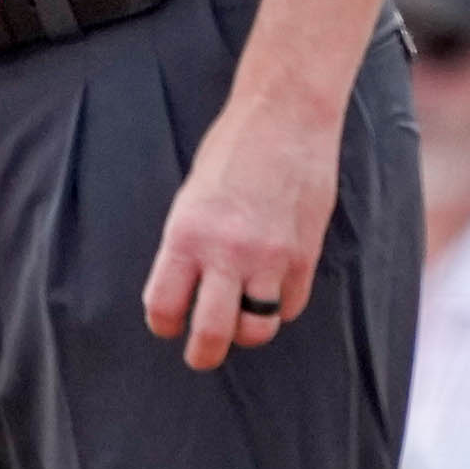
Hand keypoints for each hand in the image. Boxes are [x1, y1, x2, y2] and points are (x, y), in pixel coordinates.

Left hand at [141, 89, 342, 372]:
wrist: (287, 114)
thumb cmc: (234, 147)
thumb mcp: (193, 196)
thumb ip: (190, 245)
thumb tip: (189, 289)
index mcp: (187, 234)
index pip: (164, 307)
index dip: (164, 323)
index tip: (170, 321)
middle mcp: (227, 252)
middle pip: (212, 336)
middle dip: (203, 354)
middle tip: (203, 352)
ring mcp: (270, 256)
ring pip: (258, 330)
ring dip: (248, 329)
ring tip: (245, 313)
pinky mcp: (305, 254)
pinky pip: (290, 305)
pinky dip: (281, 303)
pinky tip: (275, 282)